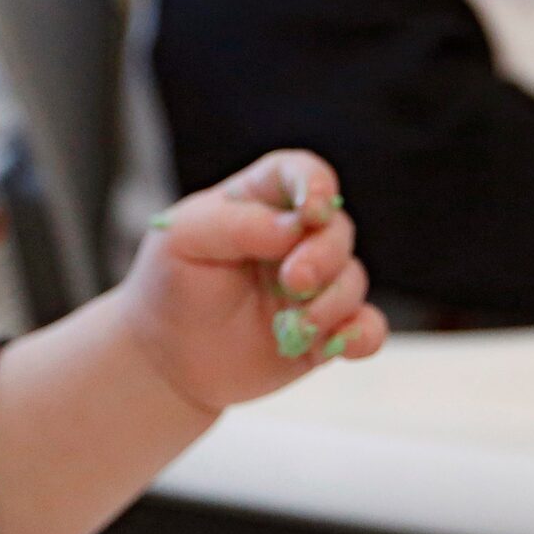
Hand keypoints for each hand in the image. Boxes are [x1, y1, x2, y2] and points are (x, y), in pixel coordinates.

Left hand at [112, 150, 387, 415]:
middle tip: (295, 280)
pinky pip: (366, 328)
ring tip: (297, 326)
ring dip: (334, 300)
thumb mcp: (181, 241)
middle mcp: (294, 239)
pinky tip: (341, 343)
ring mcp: (313, 287)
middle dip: (325, 253)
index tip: (314, 209)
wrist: (166, 360)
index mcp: (259, 202)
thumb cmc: (169, 285)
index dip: (315, 184)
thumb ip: (235, 225)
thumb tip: (294, 227)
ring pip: (352, 278)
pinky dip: (363, 334)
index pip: (300, 174)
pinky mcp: (324, 333)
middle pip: (337, 228)